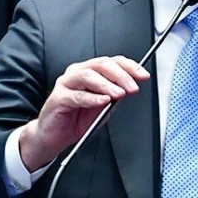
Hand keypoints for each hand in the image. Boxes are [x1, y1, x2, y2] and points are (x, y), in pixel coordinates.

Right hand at [19, 56, 150, 170]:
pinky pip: (76, 96)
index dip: (130, 67)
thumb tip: (130, 88)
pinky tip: (103, 101)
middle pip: (101, 65)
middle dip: (121, 76)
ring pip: (88, 76)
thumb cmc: (77, 118)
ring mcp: (66, 84)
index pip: (112, 62)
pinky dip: (92, 98)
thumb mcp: (103, 106)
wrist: (54, 136)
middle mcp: (77, 73)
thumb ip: (115, 95)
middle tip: (133, 87)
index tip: (143, 76)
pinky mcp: (58, 98)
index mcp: (90, 71)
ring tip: (119, 94)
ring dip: (107, 84)